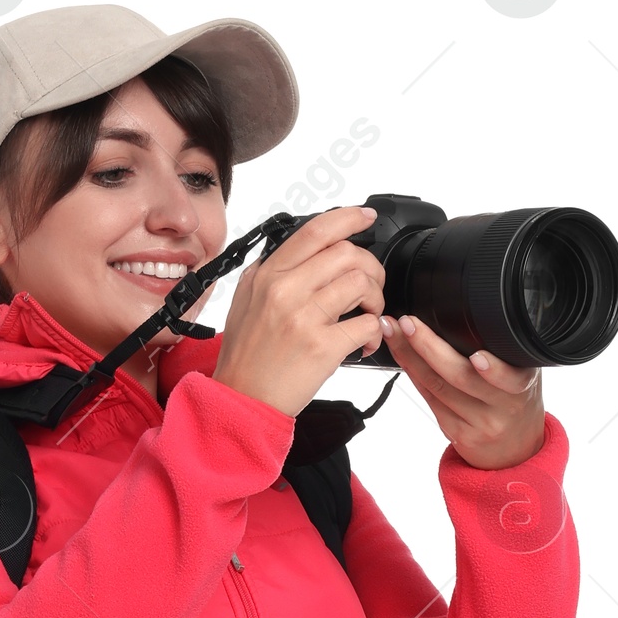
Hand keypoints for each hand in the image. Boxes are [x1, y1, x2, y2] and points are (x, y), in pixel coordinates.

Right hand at [212, 207, 385, 418]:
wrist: (241, 399)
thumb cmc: (246, 356)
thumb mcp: (245, 301)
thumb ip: (269, 272)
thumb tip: (297, 254)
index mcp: (269, 274)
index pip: (316, 231)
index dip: (348, 219)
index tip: (366, 219)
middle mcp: (286, 290)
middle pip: (347, 254)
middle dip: (370, 267)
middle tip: (370, 286)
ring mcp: (305, 318)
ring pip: (361, 284)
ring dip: (375, 298)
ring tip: (368, 313)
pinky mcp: (322, 348)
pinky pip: (366, 325)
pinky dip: (375, 332)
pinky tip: (366, 341)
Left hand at [381, 313, 545, 466]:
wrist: (515, 448)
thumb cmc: (516, 400)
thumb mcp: (524, 374)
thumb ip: (505, 353)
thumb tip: (462, 317)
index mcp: (521, 388)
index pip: (507, 379)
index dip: (493, 370)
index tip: (477, 357)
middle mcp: (500, 409)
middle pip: (460, 378)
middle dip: (429, 348)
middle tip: (408, 324)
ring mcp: (477, 424)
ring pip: (436, 388)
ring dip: (410, 357)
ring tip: (393, 331)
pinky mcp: (457, 434)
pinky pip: (430, 400)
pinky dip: (413, 374)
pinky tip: (401, 355)